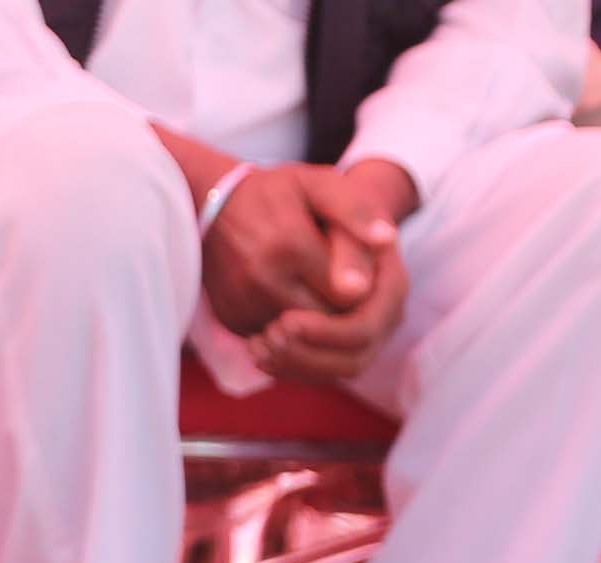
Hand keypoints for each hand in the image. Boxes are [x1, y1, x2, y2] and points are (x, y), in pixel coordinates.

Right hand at [209, 158, 413, 378]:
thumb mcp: (319, 183)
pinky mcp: (232, 320)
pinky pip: (277, 339)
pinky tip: (296, 300)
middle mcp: (262, 281)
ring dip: (319, 323)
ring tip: (322, 291)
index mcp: (290, 245)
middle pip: (327, 319)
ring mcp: (244, 304)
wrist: (212, 206)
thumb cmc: (277, 192)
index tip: (366, 273)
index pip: (349, 294)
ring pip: (302, 338)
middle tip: (348, 287)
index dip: (365, 289)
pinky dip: (292, 329)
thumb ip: (355, 210)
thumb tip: (388, 241)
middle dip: (344, 310)